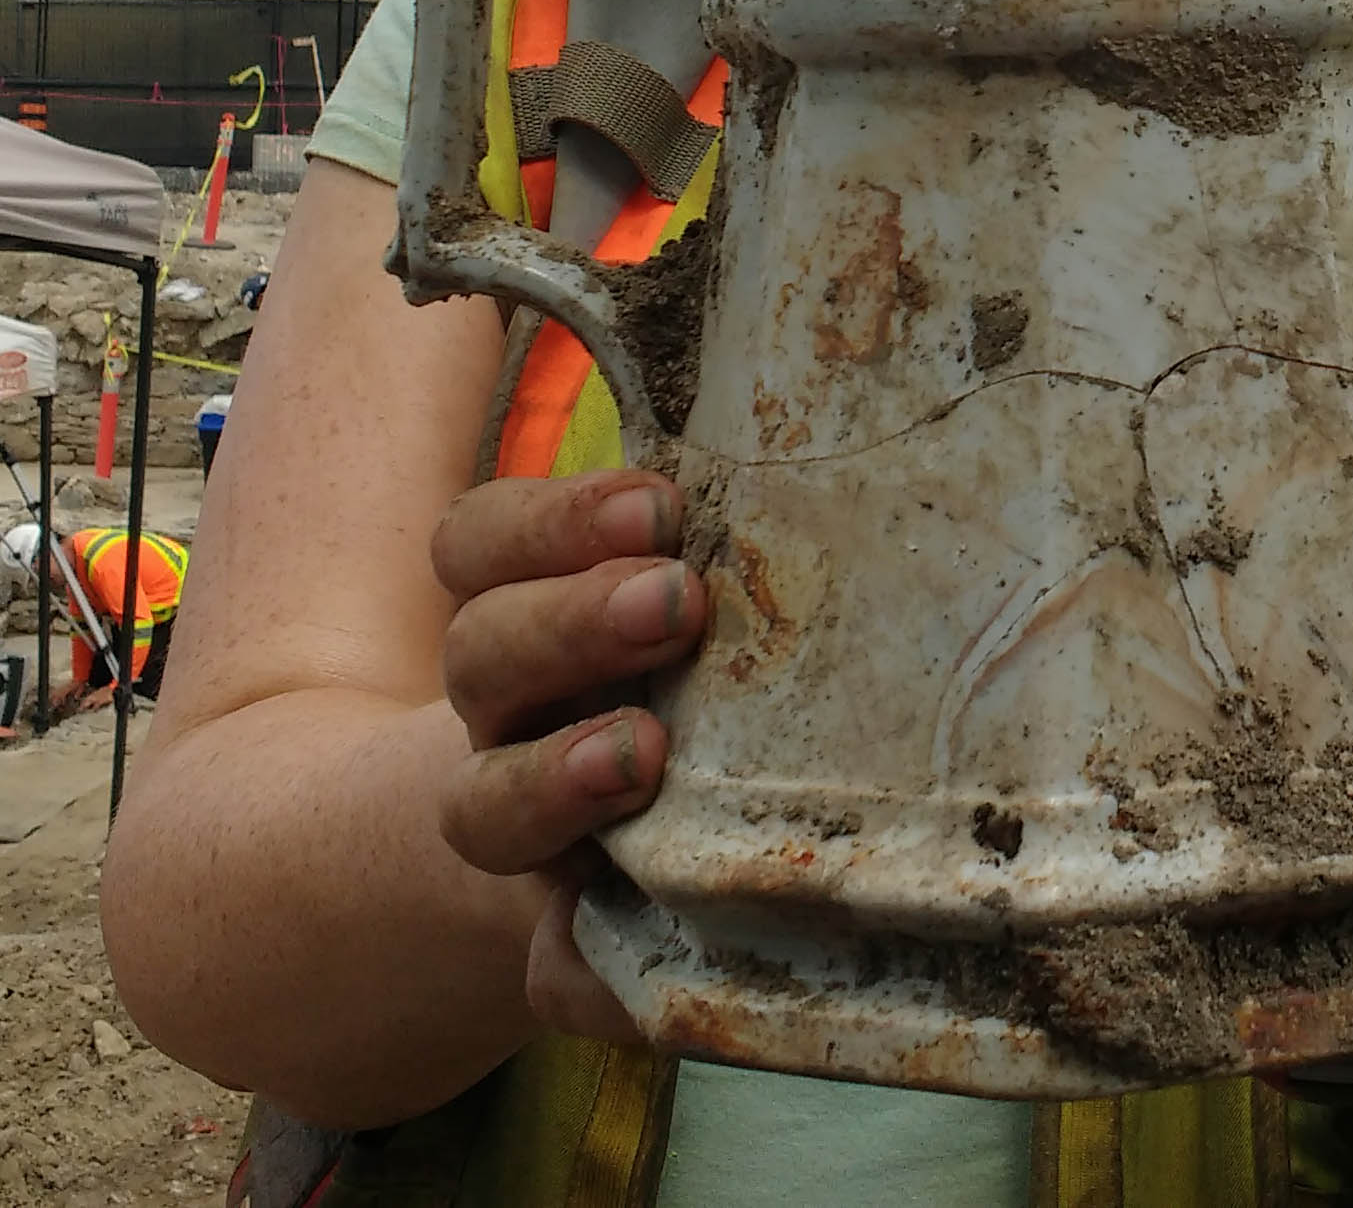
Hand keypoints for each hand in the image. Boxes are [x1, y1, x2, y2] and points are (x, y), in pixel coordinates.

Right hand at [430, 468, 706, 1039]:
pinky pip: (554, 972)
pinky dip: (585, 974)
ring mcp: (524, 837)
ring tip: (644, 752)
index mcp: (521, 609)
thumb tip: (808, 443)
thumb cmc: (676, 666)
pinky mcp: (560, 948)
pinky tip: (632, 971)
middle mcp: (504, 716)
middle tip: (675, 600)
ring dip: (556, 776)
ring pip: (484, 804)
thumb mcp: (671, 585)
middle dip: (572, 619)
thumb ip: (696, 536)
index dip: (552, 518)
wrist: (588, 834)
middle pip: (483, 652)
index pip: (480, 542)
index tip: (659, 507)